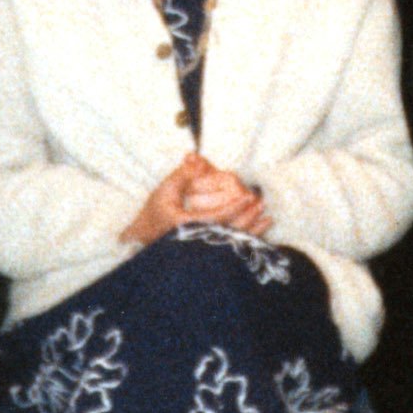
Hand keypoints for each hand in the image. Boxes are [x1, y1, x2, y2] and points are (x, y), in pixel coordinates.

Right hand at [124, 154, 268, 243]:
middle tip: (261, 202)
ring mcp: (204, 251)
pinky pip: (232, 249)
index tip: (249, 196)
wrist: (145, 238)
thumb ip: (184, 175)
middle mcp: (197, 242)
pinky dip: (247, 239)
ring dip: (251, 230)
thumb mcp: (165, 190)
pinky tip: (260, 231)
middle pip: (229, 233)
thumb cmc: (155, 213)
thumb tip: (198, 158)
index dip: (234, 207)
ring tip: (267, 216)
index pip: (216, 218)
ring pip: (233, 244)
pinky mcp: (209, 254)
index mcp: (186, 227)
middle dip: (248, 218)